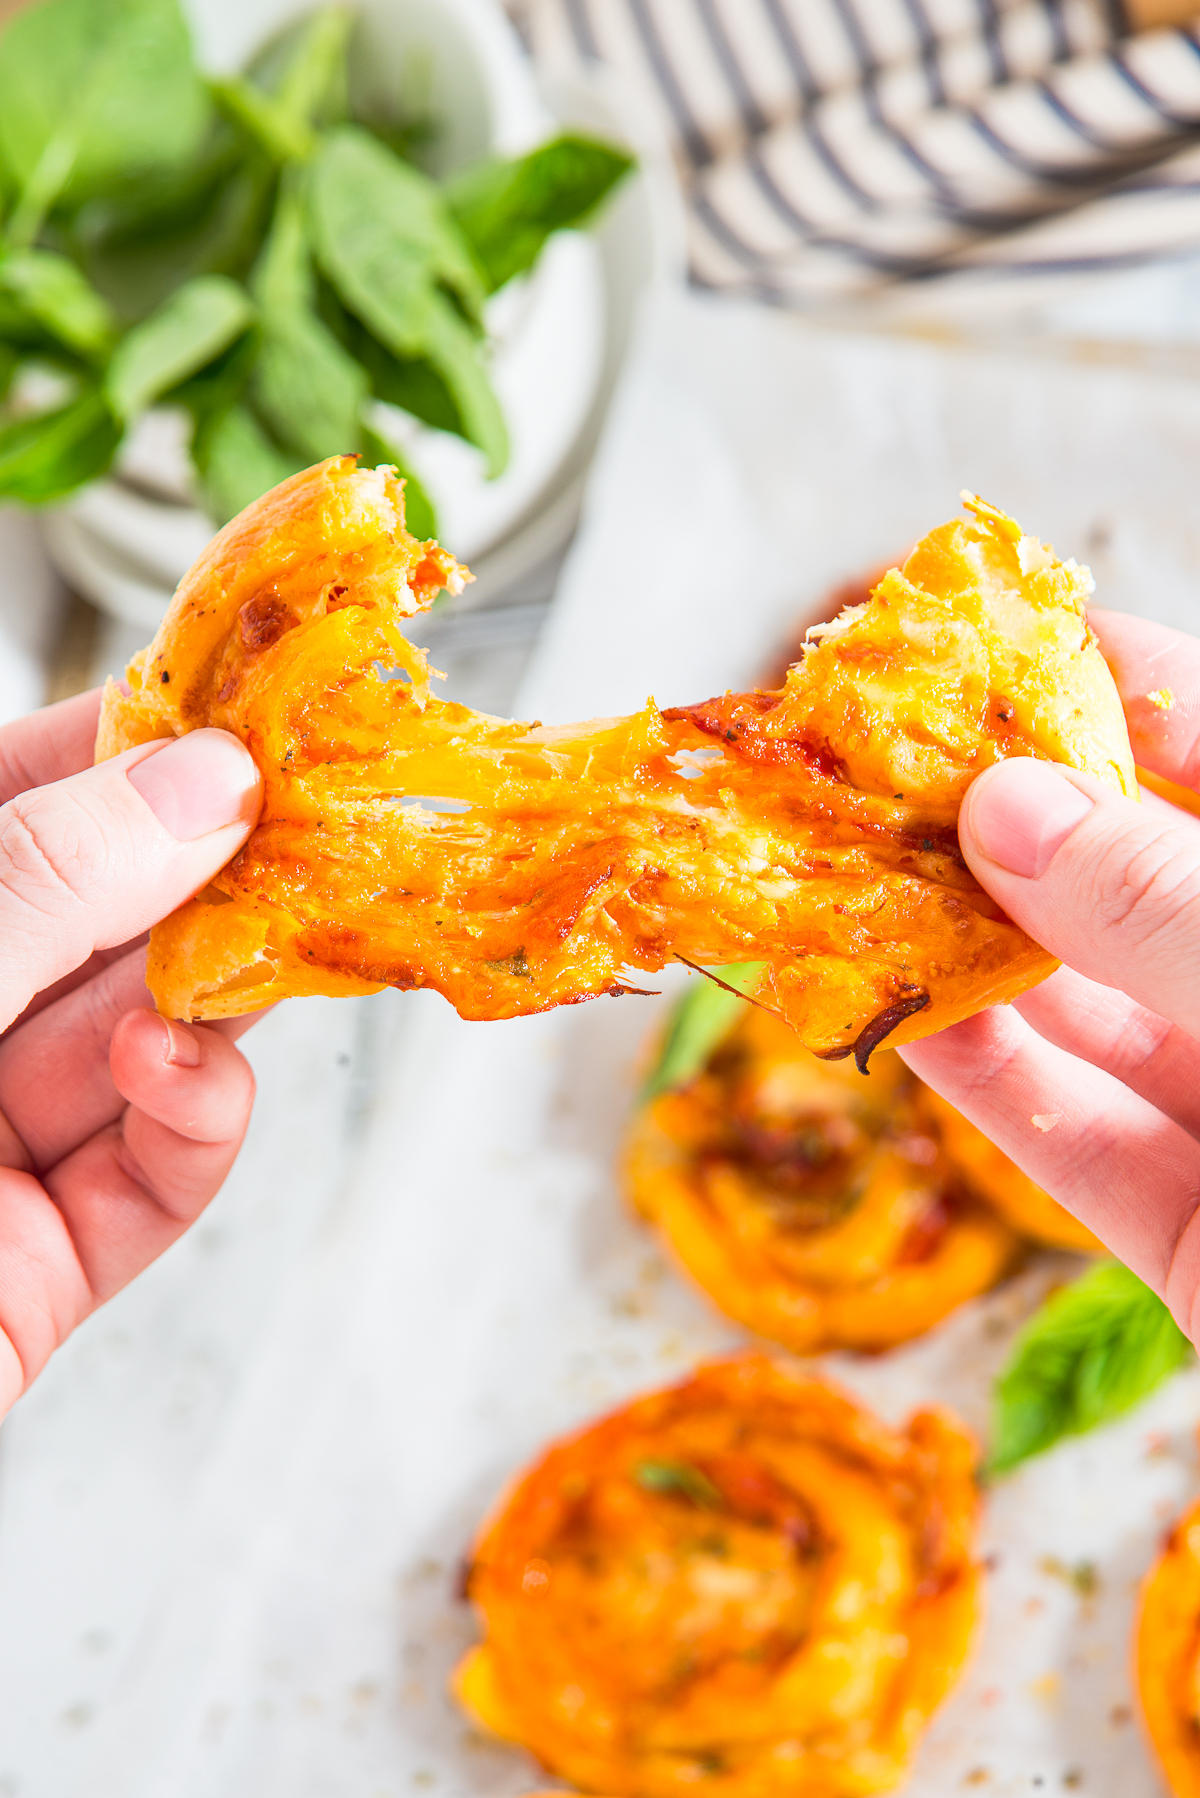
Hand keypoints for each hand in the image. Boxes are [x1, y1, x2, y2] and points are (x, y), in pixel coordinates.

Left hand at [0, 689, 260, 1419]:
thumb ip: (43, 882)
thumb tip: (197, 782)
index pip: (4, 803)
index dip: (116, 753)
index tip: (229, 719)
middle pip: (91, 926)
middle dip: (196, 881)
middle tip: (294, 836)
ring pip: (140, 1043)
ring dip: (206, 1001)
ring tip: (250, 957)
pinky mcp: (39, 1268)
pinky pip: (154, 1175)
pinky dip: (194, 1119)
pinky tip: (179, 1077)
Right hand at [901, 610, 1199, 1340]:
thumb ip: (1173, 903)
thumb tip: (1008, 806)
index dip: (1119, 684)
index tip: (983, 640)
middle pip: (1144, 885)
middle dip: (1008, 828)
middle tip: (872, 775)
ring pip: (1098, 1017)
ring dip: (971, 956)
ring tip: (852, 887)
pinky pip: (1088, 1149)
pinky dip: (995, 1086)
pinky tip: (907, 1016)